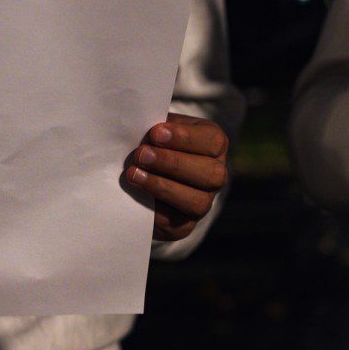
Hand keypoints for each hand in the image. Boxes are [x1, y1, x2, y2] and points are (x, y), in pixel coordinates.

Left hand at [125, 113, 228, 240]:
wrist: (142, 172)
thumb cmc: (152, 142)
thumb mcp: (157, 128)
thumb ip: (155, 127)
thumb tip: (139, 125)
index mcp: (213, 144)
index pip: (212, 141)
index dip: (185, 138)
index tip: (156, 133)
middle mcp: (215, 175)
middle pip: (210, 174)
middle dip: (173, 163)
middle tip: (142, 155)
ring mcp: (203, 202)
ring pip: (197, 201)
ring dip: (163, 187)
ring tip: (133, 174)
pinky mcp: (184, 224)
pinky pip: (175, 223)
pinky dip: (154, 210)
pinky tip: (136, 195)